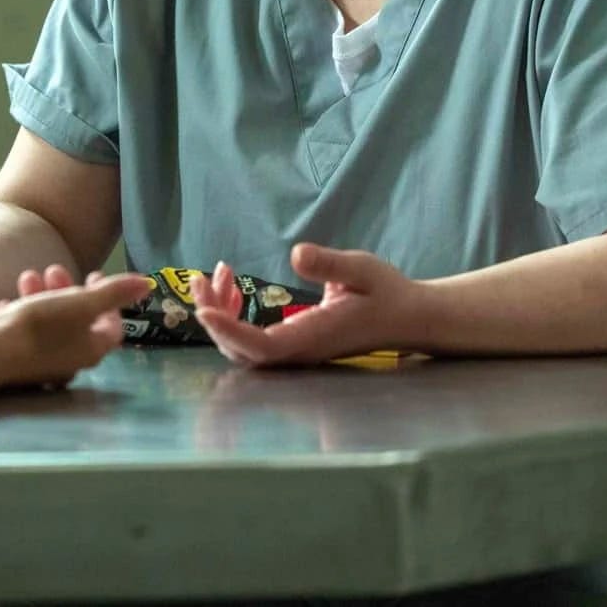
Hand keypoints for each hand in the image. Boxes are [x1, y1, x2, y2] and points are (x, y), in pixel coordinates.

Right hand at [0, 272, 154, 388]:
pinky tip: (6, 303)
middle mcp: (71, 362)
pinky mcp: (17, 364)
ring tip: (26, 277)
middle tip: (54, 270)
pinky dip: (20, 315)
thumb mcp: (80, 304)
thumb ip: (113, 292)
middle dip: (67, 290)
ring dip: (41, 296)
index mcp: (92, 349)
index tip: (93, 275)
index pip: (112, 325)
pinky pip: (24, 335)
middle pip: (78, 322)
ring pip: (49, 325)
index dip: (108, 297)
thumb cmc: (38, 327)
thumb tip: (148, 284)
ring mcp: (43, 365)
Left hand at [193, 245, 419, 367]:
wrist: (409, 317)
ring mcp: (294, 352)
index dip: (230, 332)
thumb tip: (297, 255)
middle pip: (242, 350)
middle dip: (213, 316)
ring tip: (213, 275)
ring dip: (220, 313)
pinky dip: (233, 315)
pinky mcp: (292, 344)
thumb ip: (330, 265)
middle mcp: (299, 352)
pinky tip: (233, 289)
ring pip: (243, 346)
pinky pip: (252, 339)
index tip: (205, 311)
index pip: (263, 347)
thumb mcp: (363, 270)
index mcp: (314, 338)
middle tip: (198, 279)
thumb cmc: (388, 293)